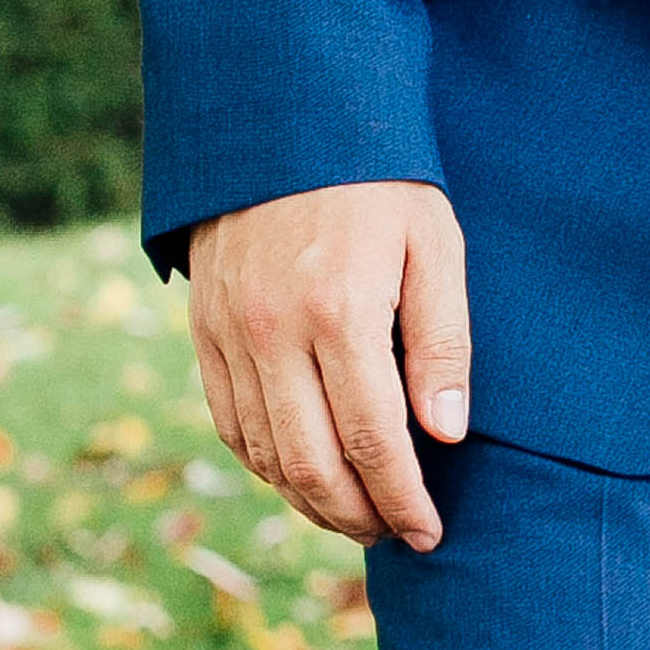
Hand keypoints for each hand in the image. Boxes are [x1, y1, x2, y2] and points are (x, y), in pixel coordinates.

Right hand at [186, 180, 471, 549]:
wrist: (281, 115)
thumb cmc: (378, 180)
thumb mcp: (434, 244)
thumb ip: (442, 342)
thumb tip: (446, 434)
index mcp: (339, 312)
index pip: (372, 441)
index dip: (402, 500)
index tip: (430, 533)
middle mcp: (272, 331)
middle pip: (310, 464)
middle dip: (357, 517)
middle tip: (396, 534)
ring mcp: (228, 332)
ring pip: (262, 453)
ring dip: (309, 500)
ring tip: (356, 514)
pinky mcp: (203, 327)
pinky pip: (227, 420)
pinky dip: (264, 463)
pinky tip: (302, 474)